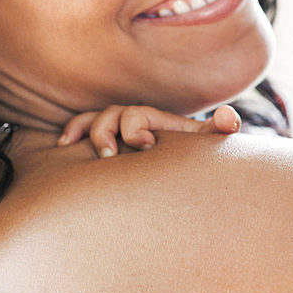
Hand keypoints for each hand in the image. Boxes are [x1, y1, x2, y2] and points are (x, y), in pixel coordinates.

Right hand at [58, 104, 240, 157]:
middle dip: (109, 131)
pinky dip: (71, 130)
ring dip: (91, 133)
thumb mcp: (200, 147)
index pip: (140, 115)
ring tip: (97, 156)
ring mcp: (114, 131)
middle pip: (115, 114)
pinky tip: (64, 144)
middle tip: (111, 156)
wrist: (170, 178)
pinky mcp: (96, 142)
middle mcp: (133, 122)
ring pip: (95, 119)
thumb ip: (217, 132)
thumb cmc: (185, 160)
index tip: (144, 147)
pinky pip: (79, 125)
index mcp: (156, 123)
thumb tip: (229, 116)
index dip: (137, 127)